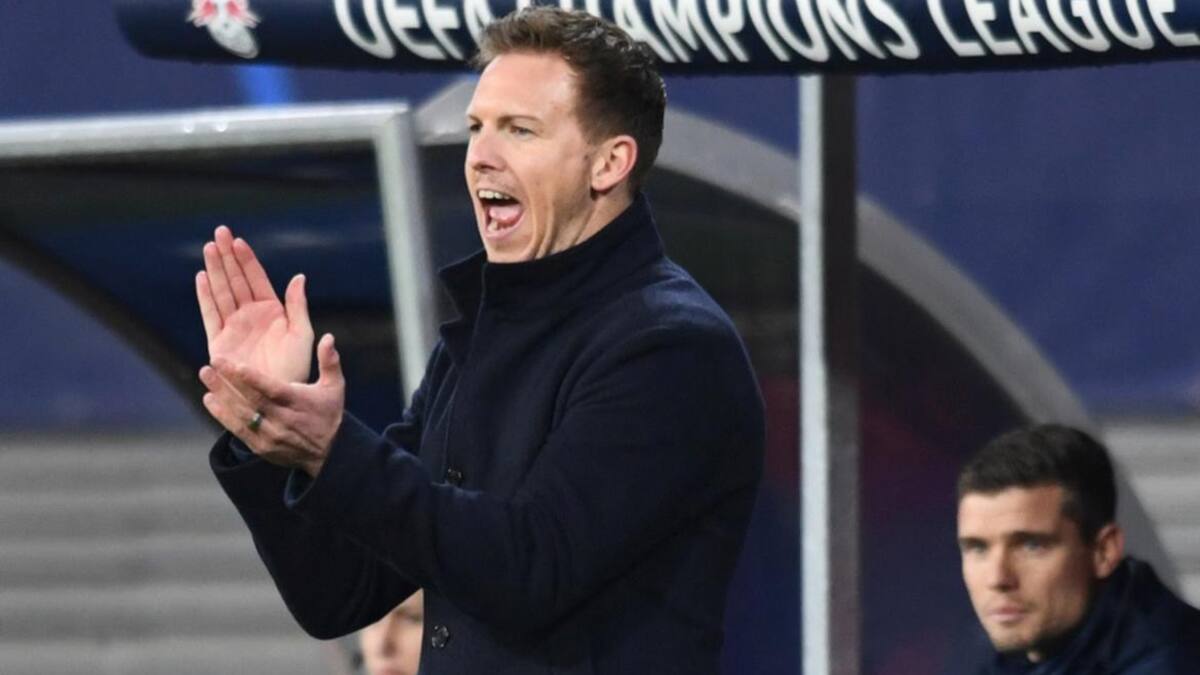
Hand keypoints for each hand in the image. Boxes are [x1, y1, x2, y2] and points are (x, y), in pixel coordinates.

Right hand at [196, 225, 313, 383]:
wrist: (275, 396)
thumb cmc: (294, 368)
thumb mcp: (301, 334)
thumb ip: (297, 306)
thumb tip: (299, 277)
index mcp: (272, 311)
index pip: (256, 278)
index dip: (247, 259)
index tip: (238, 240)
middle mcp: (250, 316)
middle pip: (236, 280)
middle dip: (227, 256)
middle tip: (219, 232)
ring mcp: (233, 327)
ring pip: (222, 292)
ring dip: (215, 270)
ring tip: (209, 247)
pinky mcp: (219, 341)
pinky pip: (210, 314)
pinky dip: (205, 296)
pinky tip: (201, 277)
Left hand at [200, 333, 345, 476]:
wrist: (327, 453)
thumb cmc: (328, 413)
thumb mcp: (335, 387)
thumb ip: (329, 361)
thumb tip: (328, 337)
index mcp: (299, 403)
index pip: (273, 390)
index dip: (254, 379)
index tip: (236, 365)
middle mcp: (283, 421)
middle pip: (252, 400)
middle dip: (229, 382)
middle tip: (211, 363)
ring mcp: (270, 436)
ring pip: (241, 414)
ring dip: (221, 395)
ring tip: (206, 375)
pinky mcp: (260, 447)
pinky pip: (237, 430)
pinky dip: (222, 415)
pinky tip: (209, 399)